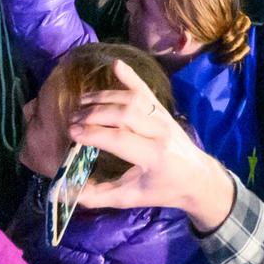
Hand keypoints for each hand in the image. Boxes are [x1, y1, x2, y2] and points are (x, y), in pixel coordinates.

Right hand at [68, 60, 234, 230]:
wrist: (197, 177)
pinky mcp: (163, 109)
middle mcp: (161, 131)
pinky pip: (145, 90)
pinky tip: (116, 65)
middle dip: (94, 115)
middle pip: (124, 114)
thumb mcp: (131, 199)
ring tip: (81, 103)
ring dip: (104, 98)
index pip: (119, 139)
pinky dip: (130, 76)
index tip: (72, 133)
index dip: (93, 134)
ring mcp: (164, 117)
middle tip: (72, 120)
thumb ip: (98, 196)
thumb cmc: (162, 190)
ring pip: (132, 99)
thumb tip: (66, 193)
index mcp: (155, 156)